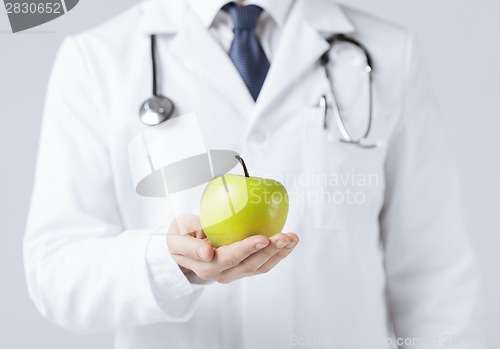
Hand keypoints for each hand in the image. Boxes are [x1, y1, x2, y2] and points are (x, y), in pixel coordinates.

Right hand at [166, 215, 298, 283]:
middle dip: (270, 251)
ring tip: (292, 238)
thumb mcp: (176, 239)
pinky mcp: (244, 267)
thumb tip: (207, 253)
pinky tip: (289, 241)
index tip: (262, 238)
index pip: (229, 258)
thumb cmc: (180, 237)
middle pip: (249, 265)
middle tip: (285, 236)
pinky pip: (263, 263)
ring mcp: (235, 272)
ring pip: (260, 266)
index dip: (246, 249)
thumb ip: (189, 247)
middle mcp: (222, 273)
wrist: (183, 246)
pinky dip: (278, 253)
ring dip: (279, 253)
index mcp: (206, 266)